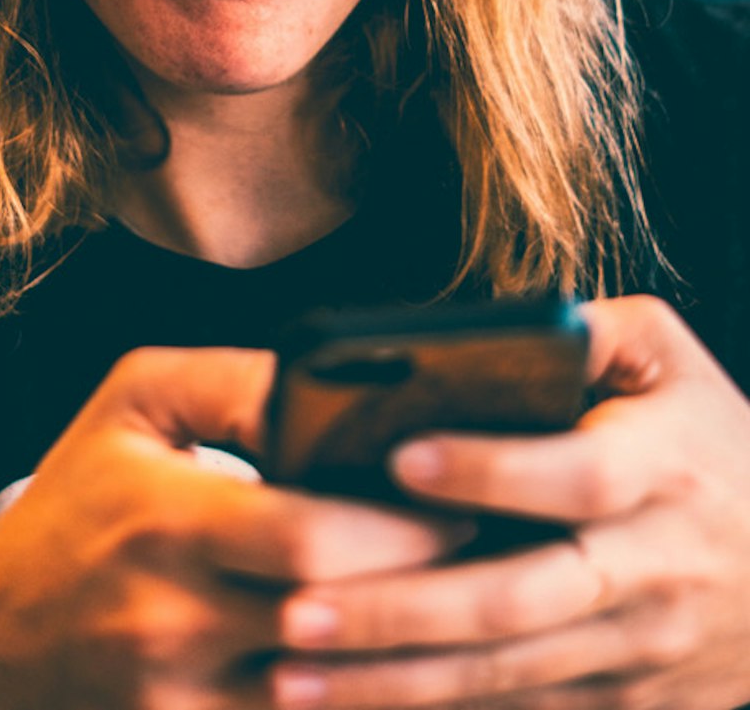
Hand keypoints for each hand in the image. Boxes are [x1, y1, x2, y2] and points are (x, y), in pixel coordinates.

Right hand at [0, 346, 465, 709]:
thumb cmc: (72, 511)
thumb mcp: (131, 405)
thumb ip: (234, 381)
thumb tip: (331, 383)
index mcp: (162, 522)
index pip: (310, 535)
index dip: (400, 526)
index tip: (460, 504)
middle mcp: (171, 623)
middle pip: (335, 618)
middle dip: (424, 589)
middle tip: (487, 556)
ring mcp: (179, 704)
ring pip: (330, 693)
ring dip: (403, 657)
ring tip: (466, 614)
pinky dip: (354, 702)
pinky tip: (398, 670)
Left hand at [274, 296, 749, 707]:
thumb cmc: (711, 441)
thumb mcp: (673, 360)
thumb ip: (591, 330)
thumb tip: (501, 325)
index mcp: (662, 471)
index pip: (574, 478)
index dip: (489, 472)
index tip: (397, 460)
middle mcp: (650, 569)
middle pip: (517, 600)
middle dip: (399, 608)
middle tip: (295, 605)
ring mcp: (639, 652)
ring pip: (505, 676)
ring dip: (393, 681)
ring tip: (289, 673)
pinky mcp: (628, 705)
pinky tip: (355, 709)